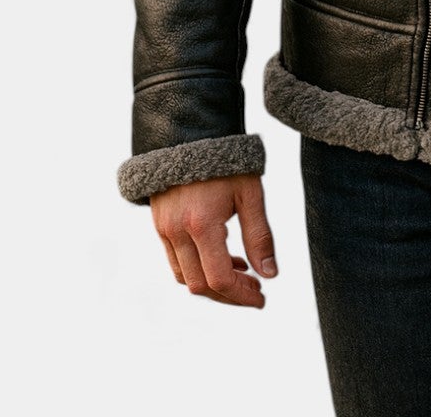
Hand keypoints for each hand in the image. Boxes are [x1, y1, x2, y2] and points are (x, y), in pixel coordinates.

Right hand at [151, 172, 277, 308]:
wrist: (191, 133)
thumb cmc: (226, 161)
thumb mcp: (251, 194)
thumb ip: (260, 236)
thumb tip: (270, 274)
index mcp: (202, 224)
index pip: (219, 278)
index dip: (241, 295)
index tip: (261, 298)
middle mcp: (177, 231)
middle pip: (200, 285)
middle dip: (229, 295)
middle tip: (255, 290)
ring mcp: (164, 230)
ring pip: (184, 277)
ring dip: (212, 284)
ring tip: (242, 270)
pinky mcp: (159, 226)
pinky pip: (175, 262)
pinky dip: (197, 269)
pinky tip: (222, 257)